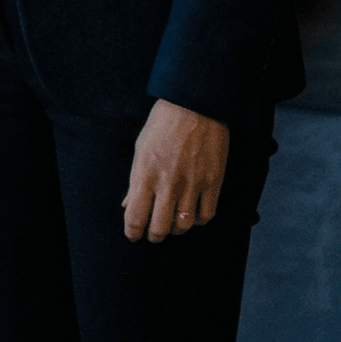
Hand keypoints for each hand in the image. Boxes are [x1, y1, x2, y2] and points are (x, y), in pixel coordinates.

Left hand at [122, 98, 227, 241]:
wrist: (195, 105)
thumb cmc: (163, 124)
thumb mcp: (140, 149)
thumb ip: (134, 180)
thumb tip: (127, 205)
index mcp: (145, 174)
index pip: (135, 216)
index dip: (133, 232)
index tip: (134, 235)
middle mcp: (168, 183)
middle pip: (160, 228)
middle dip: (154, 236)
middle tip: (154, 234)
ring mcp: (192, 184)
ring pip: (184, 226)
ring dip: (176, 230)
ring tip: (173, 224)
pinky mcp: (213, 181)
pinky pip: (206, 215)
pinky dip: (198, 221)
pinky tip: (193, 214)